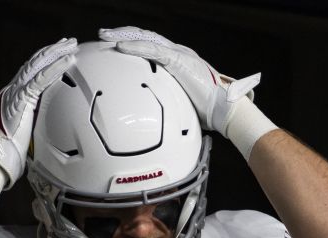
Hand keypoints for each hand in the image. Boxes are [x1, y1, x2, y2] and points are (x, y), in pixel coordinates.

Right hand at [0, 37, 77, 188]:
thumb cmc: (7, 155)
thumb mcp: (24, 137)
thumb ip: (33, 130)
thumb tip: (44, 137)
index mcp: (13, 99)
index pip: (31, 74)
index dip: (45, 62)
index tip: (59, 53)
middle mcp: (12, 91)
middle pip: (35, 64)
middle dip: (53, 51)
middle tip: (69, 42)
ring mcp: (15, 93)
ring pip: (38, 66)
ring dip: (56, 53)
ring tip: (71, 44)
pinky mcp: (21, 99)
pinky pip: (42, 79)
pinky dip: (56, 68)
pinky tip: (68, 60)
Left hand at [99, 26, 258, 135]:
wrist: (224, 109)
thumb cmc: (206, 110)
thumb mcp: (179, 102)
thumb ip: (166, 100)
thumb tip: (153, 114)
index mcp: (177, 61)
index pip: (150, 45)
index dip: (132, 43)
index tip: (113, 46)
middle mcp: (178, 52)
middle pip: (145, 37)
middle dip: (122, 34)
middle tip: (103, 36)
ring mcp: (179, 54)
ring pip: (146, 38)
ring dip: (124, 36)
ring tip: (106, 37)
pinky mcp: (179, 60)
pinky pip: (153, 50)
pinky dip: (136, 47)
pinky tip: (121, 47)